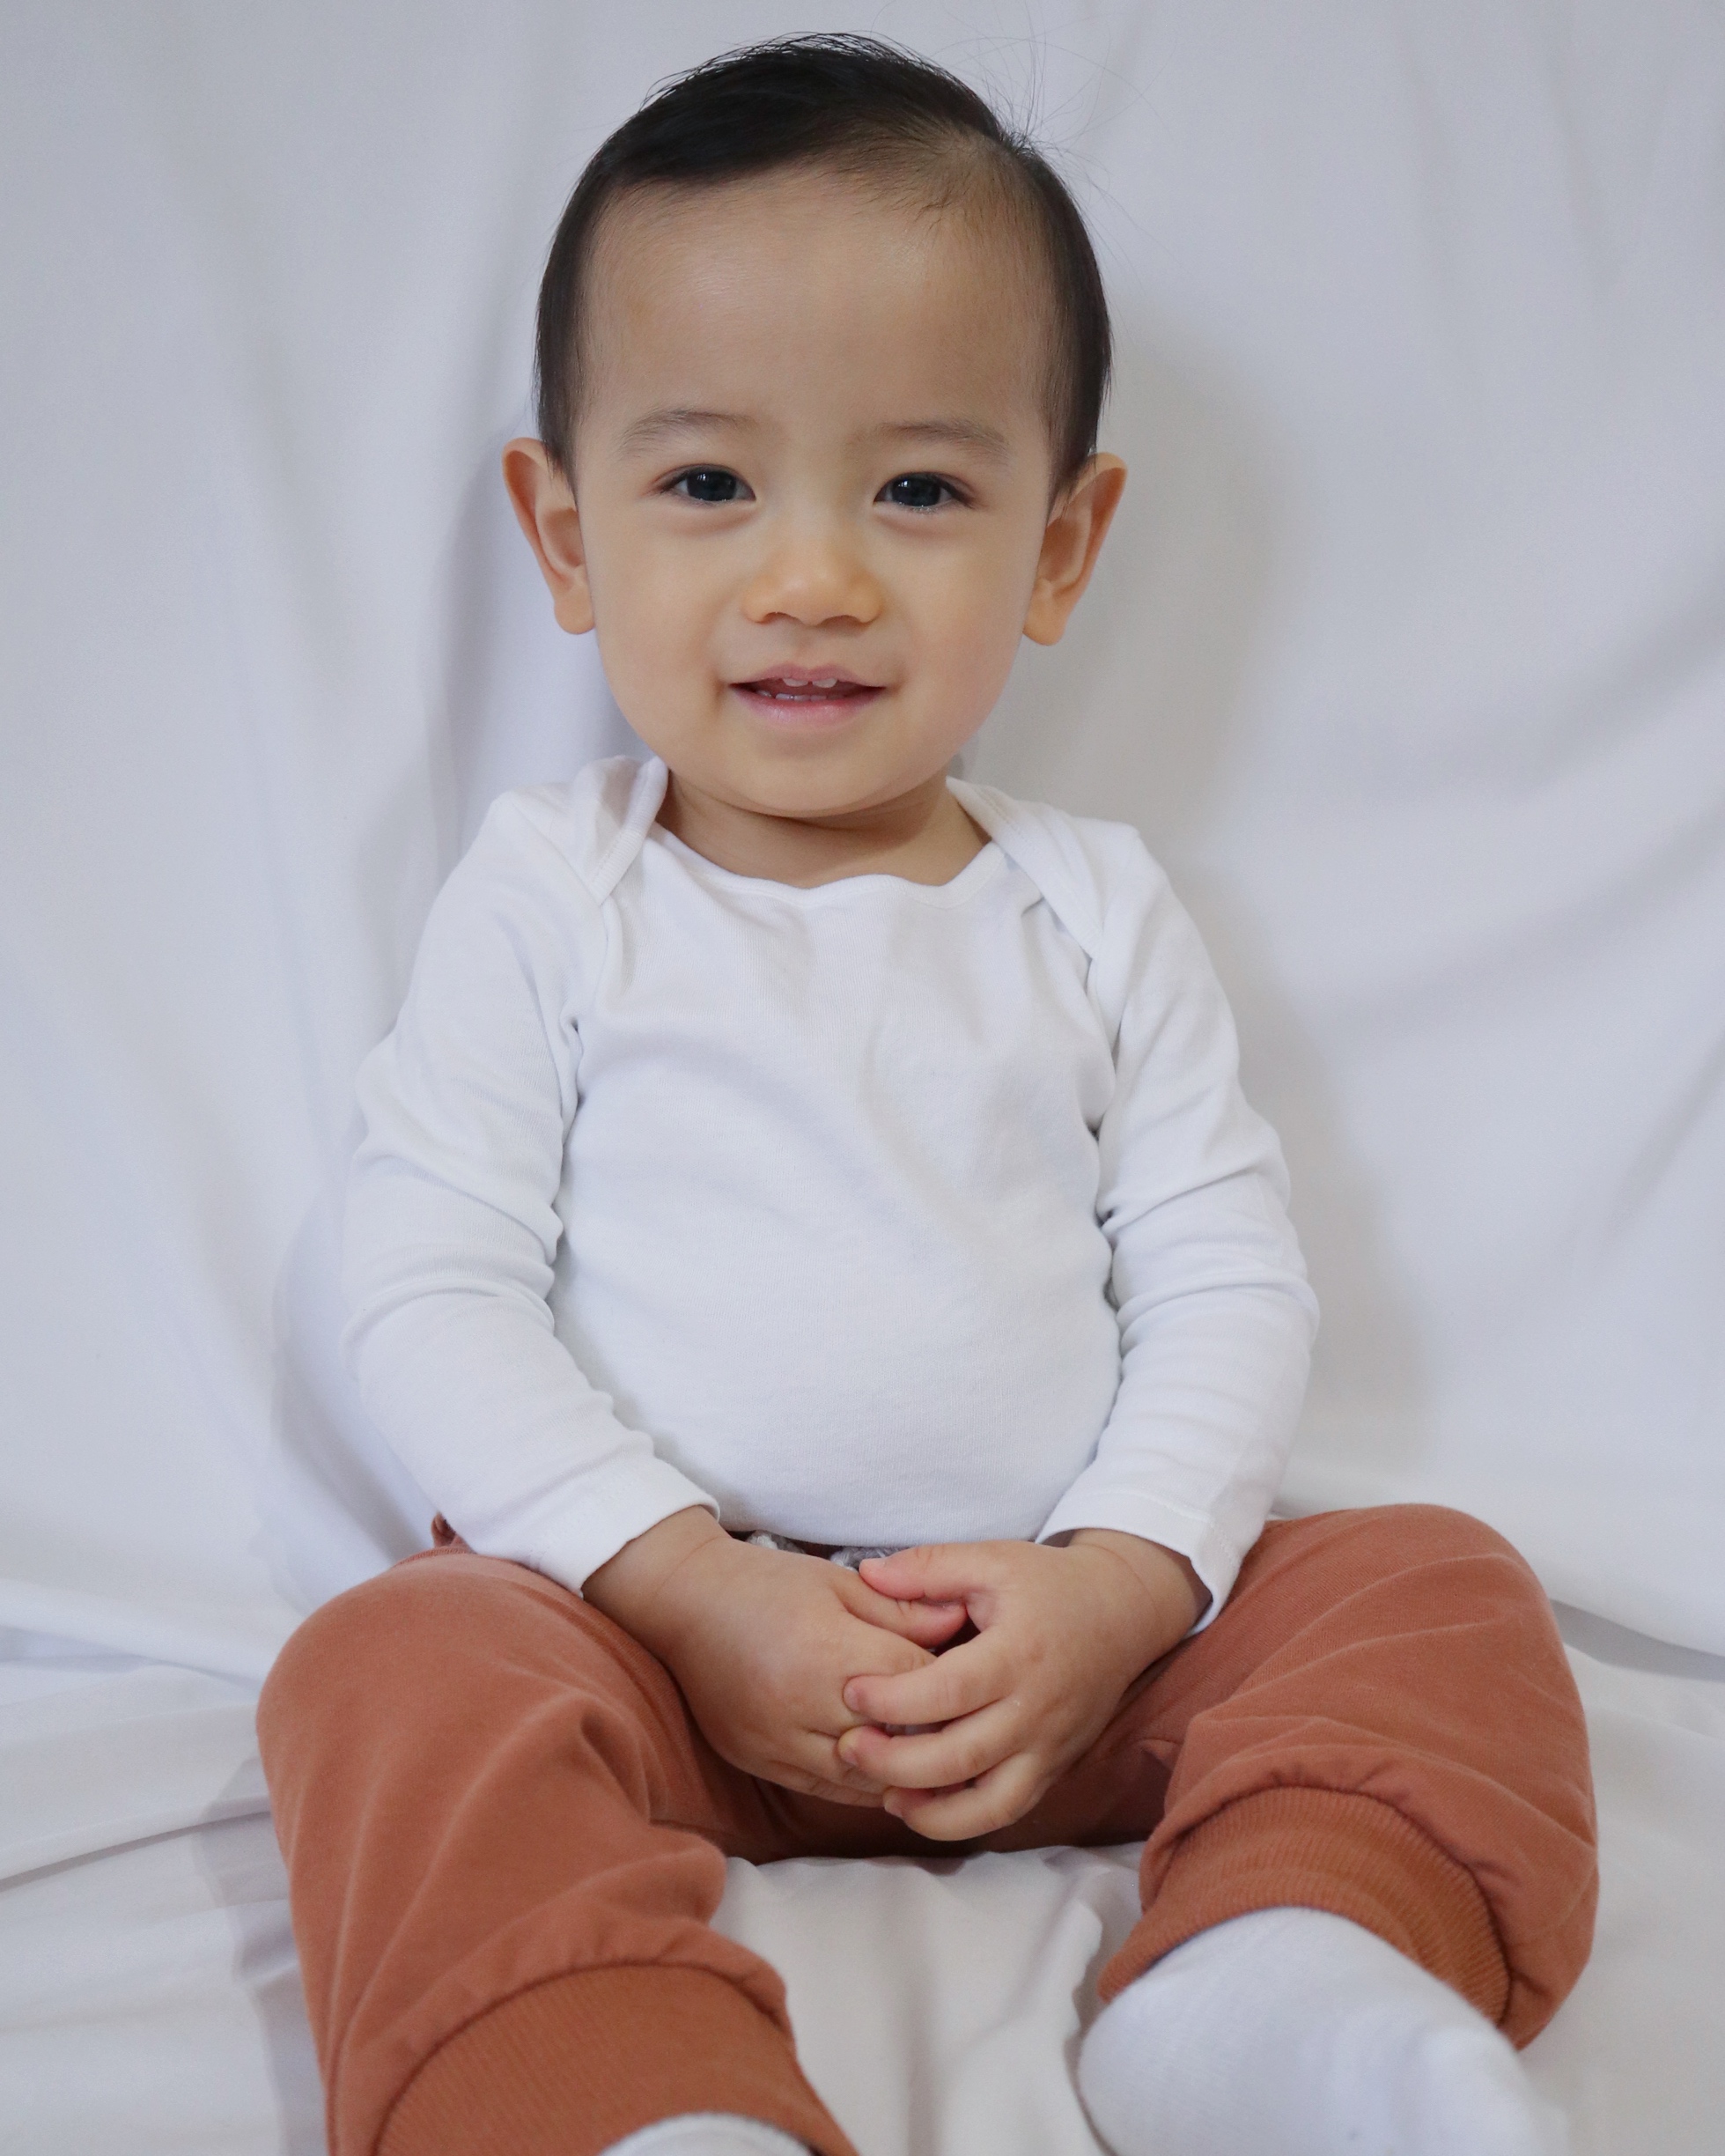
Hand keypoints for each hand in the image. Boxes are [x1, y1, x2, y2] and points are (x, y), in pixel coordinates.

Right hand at [583, 1508, 968, 1805]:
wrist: (685, 1603)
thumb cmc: (768, 1584)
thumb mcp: (839, 1583)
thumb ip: (901, 1610)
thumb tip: (961, 1622)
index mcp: (824, 1652)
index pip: (912, 1684)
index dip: (949, 1681)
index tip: (975, 1675)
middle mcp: (800, 1706)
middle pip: (894, 1739)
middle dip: (933, 1731)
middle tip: (970, 1722)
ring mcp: (776, 1742)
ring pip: (864, 1778)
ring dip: (903, 1768)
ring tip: (937, 1753)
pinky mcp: (759, 1762)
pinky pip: (827, 1790)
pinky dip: (863, 1782)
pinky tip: (889, 1767)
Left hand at [833, 1532, 1206, 1840]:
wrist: (1122, 1614)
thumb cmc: (1049, 1585)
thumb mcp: (992, 1560)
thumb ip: (928, 1568)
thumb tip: (865, 1575)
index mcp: (1019, 1653)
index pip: (949, 1690)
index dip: (895, 1699)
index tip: (851, 1693)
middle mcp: (1037, 1709)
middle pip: (961, 1756)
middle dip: (896, 1761)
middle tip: (847, 1746)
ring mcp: (1048, 1747)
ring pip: (988, 1803)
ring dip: (929, 1810)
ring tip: (882, 1792)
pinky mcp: (1053, 1768)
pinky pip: (1006, 1811)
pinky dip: (961, 1820)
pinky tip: (919, 1806)